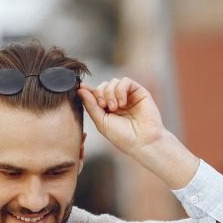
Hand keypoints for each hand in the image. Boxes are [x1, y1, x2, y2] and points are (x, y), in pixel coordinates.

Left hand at [78, 77, 197, 188]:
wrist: (143, 141)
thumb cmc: (122, 137)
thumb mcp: (101, 122)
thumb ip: (90, 106)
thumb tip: (80, 90)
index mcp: (106, 110)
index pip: (95, 95)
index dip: (87, 90)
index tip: (79, 88)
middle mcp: (117, 101)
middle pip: (102, 86)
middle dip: (100, 94)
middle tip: (104, 107)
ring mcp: (128, 96)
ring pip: (113, 82)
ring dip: (110, 93)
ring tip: (115, 108)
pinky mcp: (138, 91)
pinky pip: (125, 81)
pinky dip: (120, 90)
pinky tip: (122, 103)